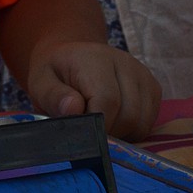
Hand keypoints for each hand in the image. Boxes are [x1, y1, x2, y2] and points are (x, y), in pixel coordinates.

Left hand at [26, 41, 160, 140]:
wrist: (71, 58)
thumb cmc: (54, 74)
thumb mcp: (41, 82)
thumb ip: (53, 96)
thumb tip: (74, 109)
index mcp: (95, 58)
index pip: (108, 101)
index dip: (96, 126)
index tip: (81, 135)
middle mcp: (125, 62)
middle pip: (129, 115)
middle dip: (108, 133)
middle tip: (87, 132)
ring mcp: (142, 74)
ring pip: (141, 122)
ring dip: (121, 134)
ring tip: (99, 126)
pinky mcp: (152, 87)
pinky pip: (149, 122)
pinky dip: (132, 131)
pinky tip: (113, 122)